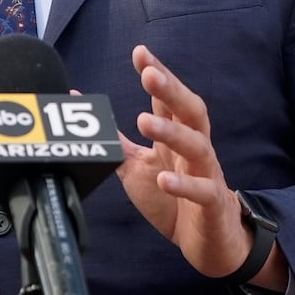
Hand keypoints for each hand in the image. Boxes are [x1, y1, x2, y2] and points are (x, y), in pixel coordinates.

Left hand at [116, 45, 283, 287]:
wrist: (211, 242)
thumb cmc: (175, 198)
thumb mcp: (139, 166)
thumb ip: (116, 139)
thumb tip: (82, 106)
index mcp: (178, 138)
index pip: (170, 100)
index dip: (158, 75)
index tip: (140, 53)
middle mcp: (195, 150)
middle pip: (190, 112)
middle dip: (171, 90)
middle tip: (149, 74)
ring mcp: (207, 175)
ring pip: (197, 146)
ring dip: (172, 132)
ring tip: (145, 121)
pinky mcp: (212, 204)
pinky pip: (202, 191)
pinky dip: (184, 185)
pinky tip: (165, 180)